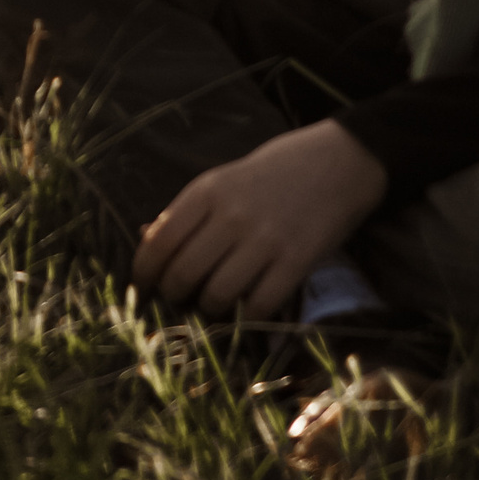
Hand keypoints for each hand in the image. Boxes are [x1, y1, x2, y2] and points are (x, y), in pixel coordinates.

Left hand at [130, 121, 386, 315]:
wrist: (336, 163)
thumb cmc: (271, 175)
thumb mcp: (222, 181)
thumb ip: (186, 212)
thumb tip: (144, 241)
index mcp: (207, 191)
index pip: (159, 241)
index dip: (144, 272)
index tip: (142, 287)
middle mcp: (231, 215)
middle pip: (183, 274)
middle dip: (174, 296)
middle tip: (179, 300)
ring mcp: (265, 240)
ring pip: (217, 295)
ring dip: (209, 309)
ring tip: (212, 304)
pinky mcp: (296, 262)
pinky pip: (258, 305)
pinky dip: (247, 315)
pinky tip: (246, 308)